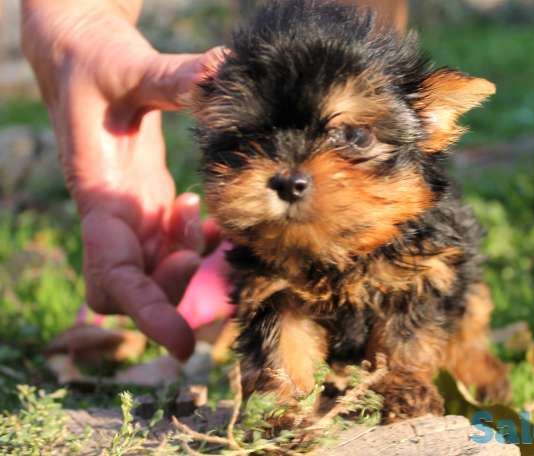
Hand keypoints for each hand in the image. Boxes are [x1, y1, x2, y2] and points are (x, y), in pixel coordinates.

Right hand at [22, 0, 225, 359]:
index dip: (146, 313)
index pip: (114, 275)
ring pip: (159, 271)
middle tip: (203, 247)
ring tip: (204, 215)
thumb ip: (171, 77)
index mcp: (99, 197)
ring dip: (191, 260)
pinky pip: (174, 245)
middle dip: (174, 288)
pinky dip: (200, 243)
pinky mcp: (149, 202)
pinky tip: (211, 215)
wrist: (80, 55)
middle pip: (136, 289)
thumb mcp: (127, 65)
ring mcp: (133, 212)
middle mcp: (115, 217)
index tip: (184, 346)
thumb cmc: (93, 61)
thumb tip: (222, 72)